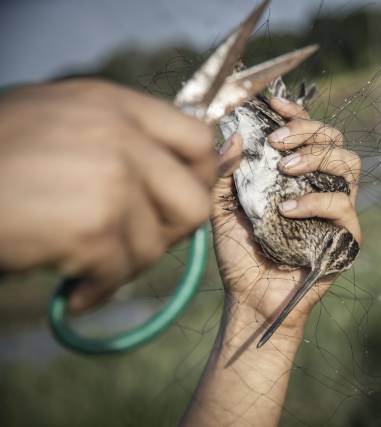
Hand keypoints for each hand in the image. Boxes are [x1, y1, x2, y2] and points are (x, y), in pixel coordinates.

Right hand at [0, 79, 218, 310]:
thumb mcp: (64, 122)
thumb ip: (130, 138)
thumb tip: (209, 158)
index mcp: (115, 105)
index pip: (199, 139)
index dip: (199, 178)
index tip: (177, 202)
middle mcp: (119, 135)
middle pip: (193, 200)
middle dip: (170, 233)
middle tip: (135, 244)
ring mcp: (109, 178)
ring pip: (156, 245)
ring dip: (123, 265)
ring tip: (87, 263)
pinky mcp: (91, 225)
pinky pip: (120, 272)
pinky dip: (98, 289)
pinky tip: (73, 287)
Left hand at [210, 97, 361, 341]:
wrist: (250, 297)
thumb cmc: (238, 253)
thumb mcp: (220, 206)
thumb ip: (225, 171)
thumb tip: (237, 134)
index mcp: (295, 175)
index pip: (308, 132)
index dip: (296, 113)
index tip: (275, 106)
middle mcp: (319, 185)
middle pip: (335, 139)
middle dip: (308, 131)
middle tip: (278, 143)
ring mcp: (336, 209)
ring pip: (348, 164)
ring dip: (318, 158)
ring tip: (286, 170)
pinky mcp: (346, 236)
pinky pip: (343, 206)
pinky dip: (315, 202)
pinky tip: (287, 210)